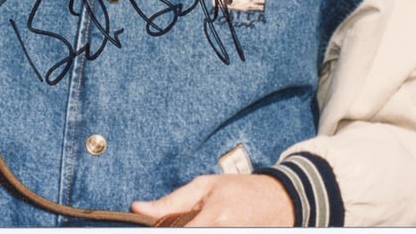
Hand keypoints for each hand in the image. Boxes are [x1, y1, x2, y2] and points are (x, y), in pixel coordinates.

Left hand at [131, 173, 292, 226]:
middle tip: (173, 223)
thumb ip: (170, 202)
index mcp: (215, 219)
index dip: (163, 232)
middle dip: (176, 231)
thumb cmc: (240, 190)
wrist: (278, 201)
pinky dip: (198, 232)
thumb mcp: (204, 186)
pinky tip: (198, 225)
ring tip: (190, 222)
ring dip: (187, 230)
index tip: (149, 229)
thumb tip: (137, 208)